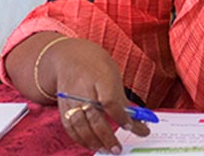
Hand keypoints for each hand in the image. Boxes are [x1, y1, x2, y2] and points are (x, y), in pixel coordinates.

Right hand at [43, 38, 149, 153]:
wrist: (70, 57)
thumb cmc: (97, 68)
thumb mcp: (114, 78)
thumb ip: (124, 102)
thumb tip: (140, 123)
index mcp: (99, 78)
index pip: (110, 102)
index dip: (121, 117)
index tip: (131, 127)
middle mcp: (83, 90)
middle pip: (94, 117)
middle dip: (108, 136)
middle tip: (118, 148)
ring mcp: (70, 99)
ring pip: (81, 125)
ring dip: (94, 141)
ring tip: (106, 150)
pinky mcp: (63, 107)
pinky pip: (70, 127)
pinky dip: (81, 139)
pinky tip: (92, 145)